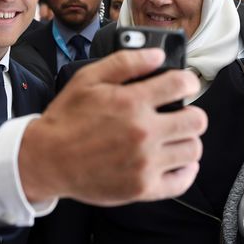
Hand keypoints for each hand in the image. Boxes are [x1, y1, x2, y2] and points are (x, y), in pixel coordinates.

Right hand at [18, 48, 205, 205]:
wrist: (47, 160)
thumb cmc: (66, 119)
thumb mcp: (88, 79)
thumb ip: (125, 62)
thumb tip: (156, 55)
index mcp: (131, 103)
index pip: (181, 85)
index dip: (189, 81)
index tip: (186, 84)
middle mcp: (142, 133)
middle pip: (196, 121)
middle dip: (190, 112)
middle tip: (179, 113)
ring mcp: (144, 163)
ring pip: (192, 150)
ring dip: (187, 140)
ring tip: (173, 136)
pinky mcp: (142, 188)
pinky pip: (182, 181)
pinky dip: (186, 170)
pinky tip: (176, 161)